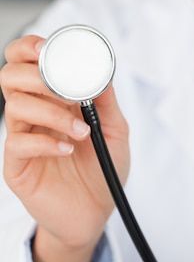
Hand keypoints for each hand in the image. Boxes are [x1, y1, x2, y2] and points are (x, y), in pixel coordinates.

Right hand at [0, 34, 129, 261]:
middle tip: (65, 91)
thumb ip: (106, 100)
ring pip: (15, 106)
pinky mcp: (17, 166)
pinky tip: (68, 149)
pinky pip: (18, 143)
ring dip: (52, 113)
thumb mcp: (115, 129)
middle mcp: (34, 113)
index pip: (26, 62)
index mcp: (54, 97)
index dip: (28, 48)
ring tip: (81, 131)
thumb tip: (100, 70)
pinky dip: (45, 141)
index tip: (45, 48)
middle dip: (37, 76)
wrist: (97, 213)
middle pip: (11, 76)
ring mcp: (23, 138)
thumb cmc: (103, 167)